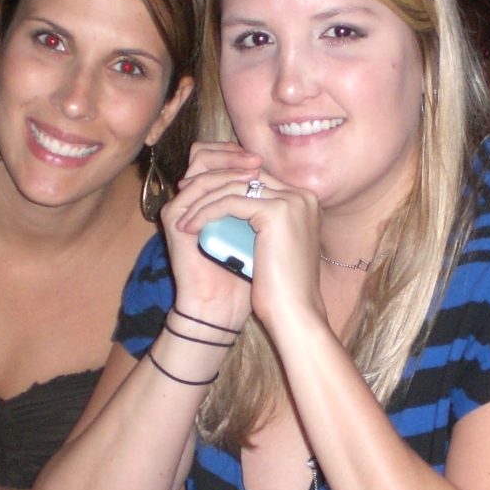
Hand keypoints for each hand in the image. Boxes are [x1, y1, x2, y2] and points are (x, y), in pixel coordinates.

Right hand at [160, 141, 263, 331]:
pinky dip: (217, 183)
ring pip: (199, 165)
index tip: (263, 160)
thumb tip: (290, 182)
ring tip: (251, 169)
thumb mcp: (262, 232)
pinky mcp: (175, 219)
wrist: (223, 304)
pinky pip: (193, 188)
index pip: (218, 161)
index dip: (239, 156)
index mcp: (208, 202)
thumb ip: (264, 206)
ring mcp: (182, 207)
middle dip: (232, 154)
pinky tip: (239, 187)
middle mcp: (193, 201)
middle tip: (256, 160)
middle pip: (204, 154)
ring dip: (227, 163)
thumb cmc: (247, 273)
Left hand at [173, 149, 327, 341]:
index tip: (199, 200)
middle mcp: (302, 196)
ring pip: (234, 187)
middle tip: (185, 202)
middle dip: (211, 187)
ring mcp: (291, 201)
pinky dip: (205, 213)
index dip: (225, 186)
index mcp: (305, 202)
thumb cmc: (282, 288)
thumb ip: (262, 221)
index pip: (258, 179)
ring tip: (183, 219)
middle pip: (246, 176)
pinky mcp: (276, 212)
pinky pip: (229, 202)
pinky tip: (190, 227)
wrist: (293, 313)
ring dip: (203, 201)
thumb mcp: (272, 245)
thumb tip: (232, 206)